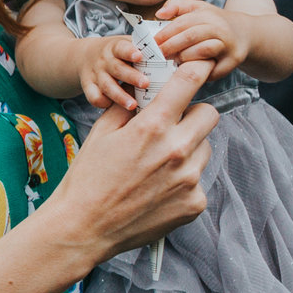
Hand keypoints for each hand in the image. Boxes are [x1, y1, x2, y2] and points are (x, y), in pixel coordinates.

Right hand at [43, 61, 217, 263]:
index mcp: (151, 127)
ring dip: (188, 150)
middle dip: (193, 115)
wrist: (83, 227)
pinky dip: (182, 182)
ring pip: (204, 149)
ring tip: (157, 167)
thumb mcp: (100, 134)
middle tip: (171, 127)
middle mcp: (177, 150)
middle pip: (209, 114)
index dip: (197, 68)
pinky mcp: (195, 203)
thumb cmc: (87, 180)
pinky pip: (198, 181)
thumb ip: (129, 109)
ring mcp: (189, 179)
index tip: (201, 65)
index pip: (188, 83)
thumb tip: (145, 92)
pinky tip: (157, 191)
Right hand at [80, 35, 147, 111]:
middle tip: (145, 83)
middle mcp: (105, 61)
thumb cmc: (118, 52)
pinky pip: (94, 97)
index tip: (140, 56)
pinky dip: (103, 103)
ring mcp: (96, 74)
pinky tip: (115, 107)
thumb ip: (147, 50)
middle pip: (117, 69)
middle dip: (131, 77)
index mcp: (116, 47)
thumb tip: (175, 55)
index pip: (122, 48)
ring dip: (119, 96)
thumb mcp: (129, 45)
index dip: (130, 52)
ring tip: (132, 105)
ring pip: (106, 85)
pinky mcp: (89, 87)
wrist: (86, 55)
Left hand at [152, 0, 250, 74]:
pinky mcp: (233, 60)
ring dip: (184, 56)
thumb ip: (176, 6)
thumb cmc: (213, 22)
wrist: (245, 33)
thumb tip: (159, 14)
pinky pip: (214, 67)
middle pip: (191, 36)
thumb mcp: (197, 8)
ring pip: (203, 50)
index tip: (152, 43)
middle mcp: (219, 28)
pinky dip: (199, 70)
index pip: (182, 23)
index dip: (165, 34)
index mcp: (207, 15)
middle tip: (158, 54)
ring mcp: (228, 44)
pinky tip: (188, 71)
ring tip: (172, 60)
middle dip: (171, 46)